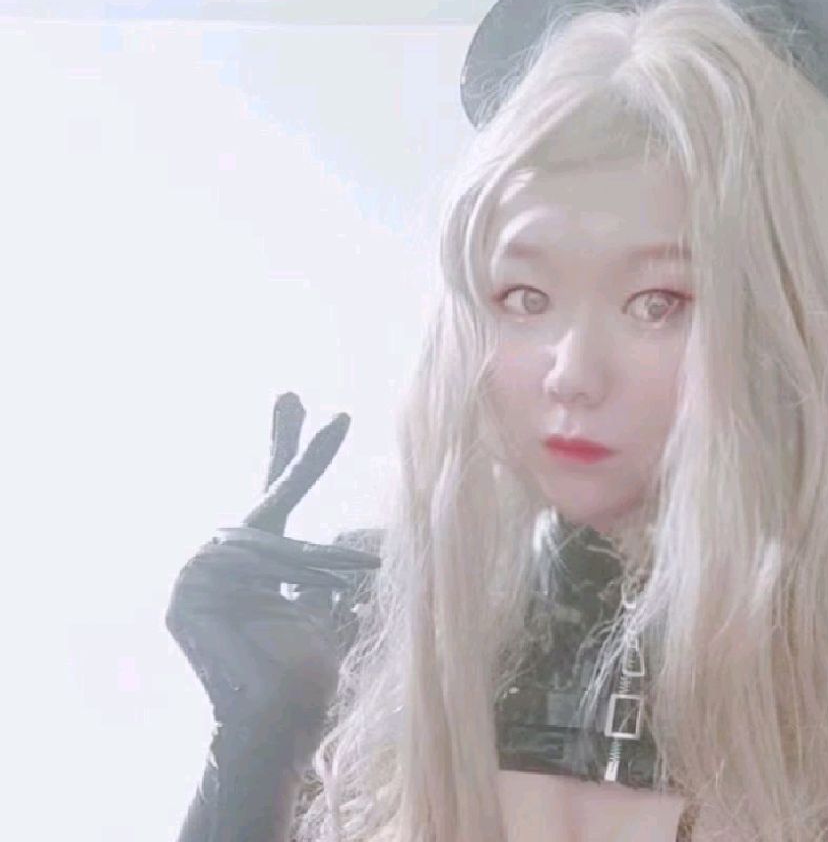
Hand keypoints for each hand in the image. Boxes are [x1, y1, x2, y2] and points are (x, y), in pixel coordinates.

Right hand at [165, 393, 380, 758]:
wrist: (286, 716)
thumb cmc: (311, 663)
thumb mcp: (328, 595)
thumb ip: (323, 559)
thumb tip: (362, 527)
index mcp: (259, 559)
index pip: (276, 493)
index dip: (291, 449)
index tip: (297, 400)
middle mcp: (222, 560)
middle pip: (269, 500)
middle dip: (298, 454)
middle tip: (296, 392)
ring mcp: (196, 577)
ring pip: (266, 539)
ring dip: (303, 562)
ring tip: (328, 582)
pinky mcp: (184, 597)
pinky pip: (245, 566)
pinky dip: (272, 579)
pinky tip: (276, 604)